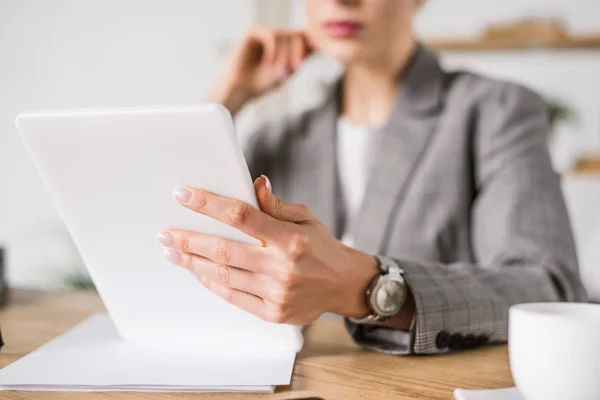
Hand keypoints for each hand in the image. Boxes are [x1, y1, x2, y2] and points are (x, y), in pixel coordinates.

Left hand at [157, 176, 377, 324]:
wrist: (344, 284)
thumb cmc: (322, 247)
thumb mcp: (306, 218)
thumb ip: (276, 205)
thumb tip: (254, 183)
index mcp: (291, 238)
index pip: (241, 216)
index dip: (209, 204)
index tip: (184, 195)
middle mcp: (282, 267)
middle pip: (224, 250)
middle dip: (189, 240)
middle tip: (166, 233)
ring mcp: (277, 293)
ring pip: (224, 276)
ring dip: (193, 263)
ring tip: (173, 252)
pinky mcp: (273, 313)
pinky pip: (234, 298)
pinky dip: (212, 284)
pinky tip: (197, 272)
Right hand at [207, 28, 314, 115]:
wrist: (239, 90)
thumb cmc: (261, 83)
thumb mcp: (287, 70)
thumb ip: (301, 56)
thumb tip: (318, 43)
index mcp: (284, 45)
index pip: (304, 37)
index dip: (309, 45)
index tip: (309, 57)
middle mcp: (275, 36)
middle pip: (297, 35)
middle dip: (297, 54)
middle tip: (293, 70)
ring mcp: (264, 32)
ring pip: (285, 36)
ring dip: (284, 57)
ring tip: (278, 74)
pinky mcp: (252, 31)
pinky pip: (272, 36)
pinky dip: (274, 52)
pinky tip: (268, 64)